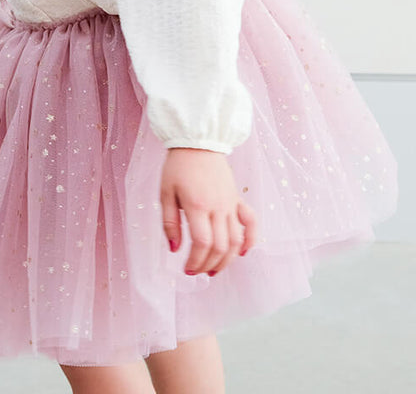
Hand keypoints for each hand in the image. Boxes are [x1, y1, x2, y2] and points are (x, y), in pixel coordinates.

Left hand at [160, 147, 257, 276]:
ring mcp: (230, 203)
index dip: (196, 261)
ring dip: (226, 260)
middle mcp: (218, 207)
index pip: (202, 243)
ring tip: (214, 270)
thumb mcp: (165, 193)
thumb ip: (169, 223)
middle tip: (197, 272)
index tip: (186, 270)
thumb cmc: (178, 166)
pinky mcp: (237, 199)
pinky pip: (250, 222)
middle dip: (208, 265)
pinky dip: (250, 240)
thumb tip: (174, 250)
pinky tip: (242, 253)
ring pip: (235, 240)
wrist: (198, 141)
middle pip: (220, 246)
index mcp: (197, 205)